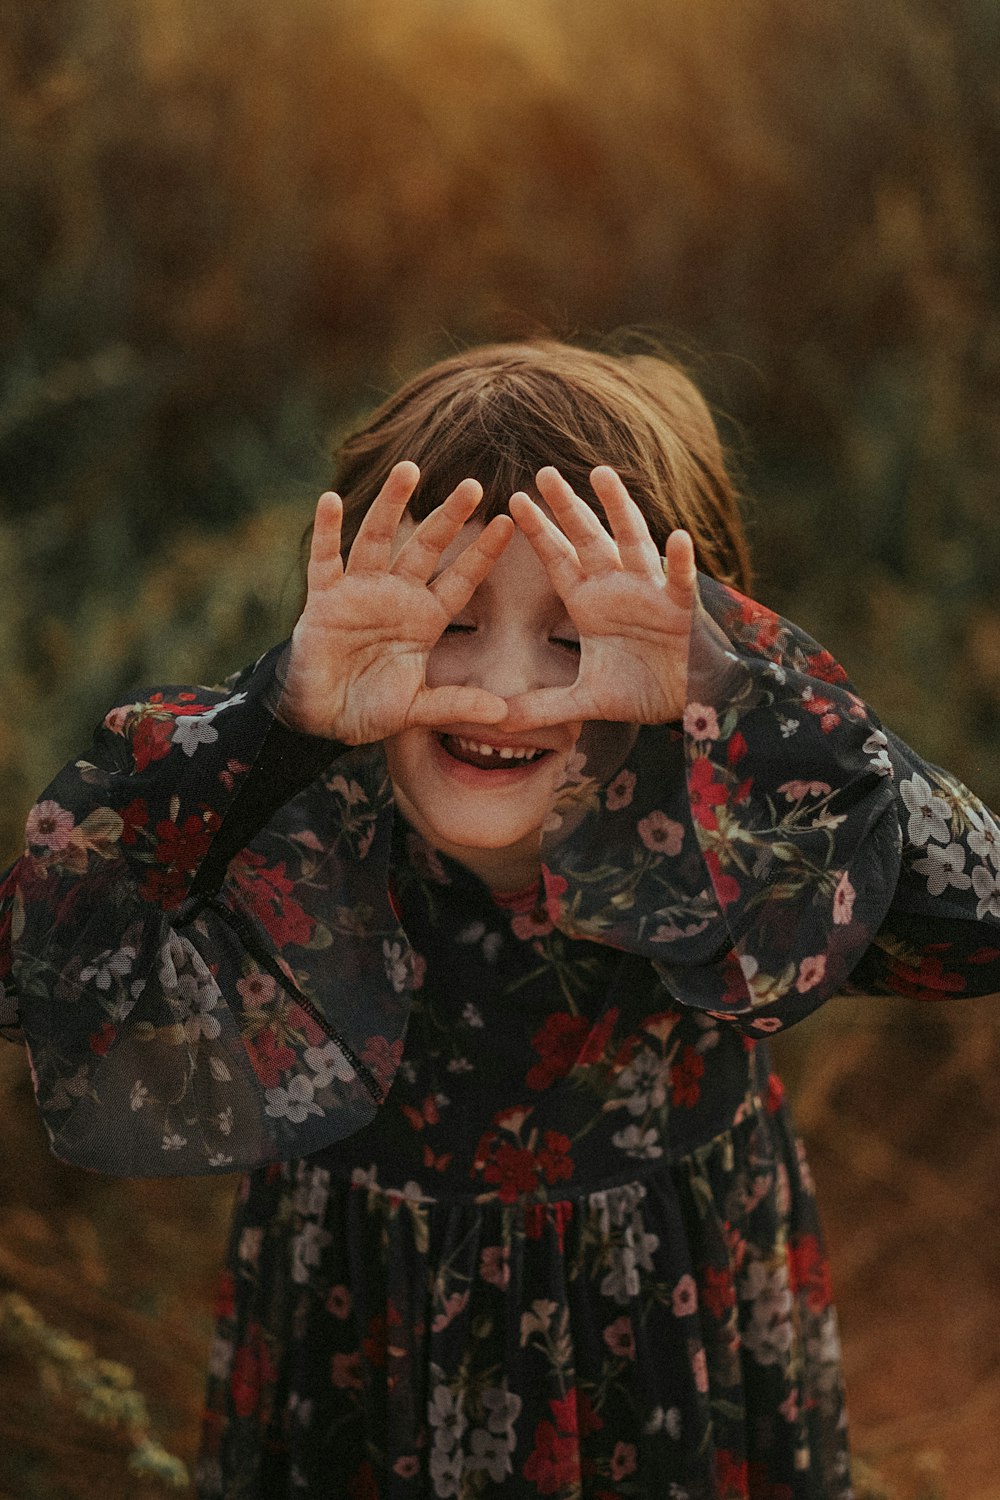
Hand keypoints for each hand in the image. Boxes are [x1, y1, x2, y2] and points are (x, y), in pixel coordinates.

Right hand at [279, 462, 514, 742]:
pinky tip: (330, 499)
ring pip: (378, 539)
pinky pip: (325, 559)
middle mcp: (396, 596)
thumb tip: (504, 716)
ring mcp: (360, 592)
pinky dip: (327, 531)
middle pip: (426, 547)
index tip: (510, 522)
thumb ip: (457, 705)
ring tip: (408, 468)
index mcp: (425, 619)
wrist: (322, 718)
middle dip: (448, 517)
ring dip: (391, 504)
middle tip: (472, 485)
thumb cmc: (372, 708)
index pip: (461, 579)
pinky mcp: (325, 599)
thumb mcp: (419, 709)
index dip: (483, 553)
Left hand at [503, 465, 696, 728]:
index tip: (513, 500)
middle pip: (587, 538)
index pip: (558, 560)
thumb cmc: (638, 690)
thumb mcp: (584, 701)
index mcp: (589, 603)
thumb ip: (541, 707)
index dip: (538, 531)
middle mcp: (616, 587)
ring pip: (632, 541)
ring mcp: (650, 592)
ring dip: (618, 508)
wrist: (686, 703)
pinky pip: (681, 580)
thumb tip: (495, 722)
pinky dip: (680, 561)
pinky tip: (678, 536)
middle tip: (544, 473)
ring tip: (602, 474)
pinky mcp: (682, 608)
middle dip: (567, 506)